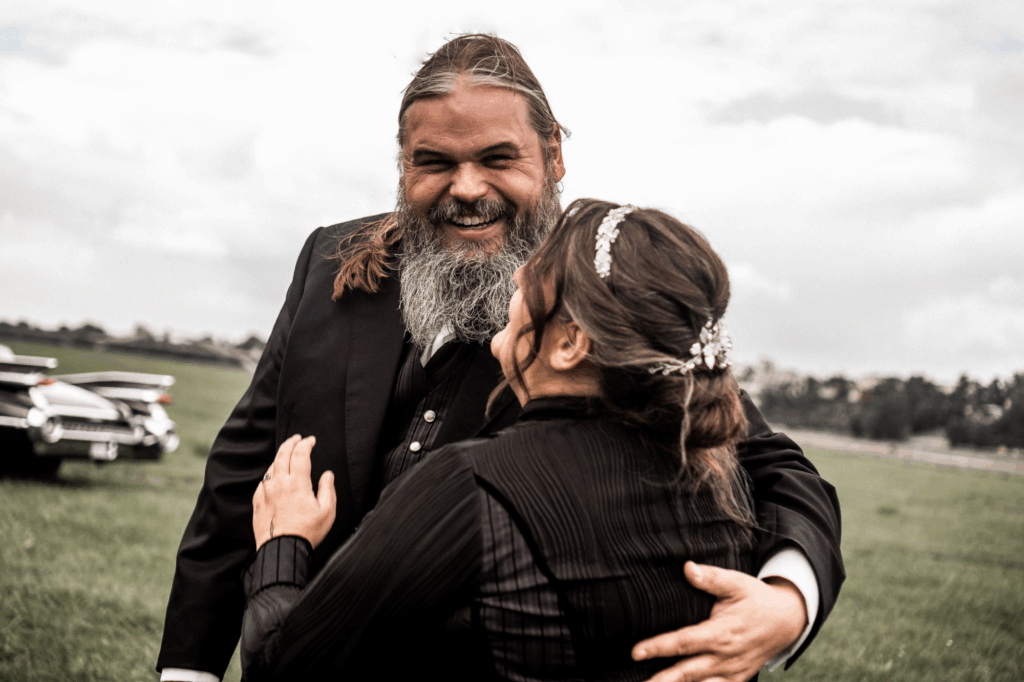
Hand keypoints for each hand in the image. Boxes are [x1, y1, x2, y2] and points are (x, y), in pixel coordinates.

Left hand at [253, 434, 335, 549]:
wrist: (282, 550)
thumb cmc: (307, 533)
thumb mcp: (327, 511)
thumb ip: (328, 489)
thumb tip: (327, 475)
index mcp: (298, 483)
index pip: (300, 454)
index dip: (306, 444)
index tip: (311, 440)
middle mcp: (279, 484)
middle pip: (282, 454)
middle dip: (291, 443)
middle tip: (297, 438)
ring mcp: (266, 493)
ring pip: (271, 467)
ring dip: (279, 457)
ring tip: (286, 454)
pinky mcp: (258, 503)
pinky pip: (262, 482)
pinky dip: (269, 474)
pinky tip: (273, 476)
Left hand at [632, 561, 807, 681]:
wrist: (787, 620)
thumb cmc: (756, 599)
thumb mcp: (737, 583)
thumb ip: (711, 578)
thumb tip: (688, 568)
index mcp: (721, 632)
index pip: (684, 642)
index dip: (658, 647)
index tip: (635, 652)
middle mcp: (725, 656)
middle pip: (687, 672)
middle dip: (662, 679)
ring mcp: (732, 671)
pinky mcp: (737, 678)